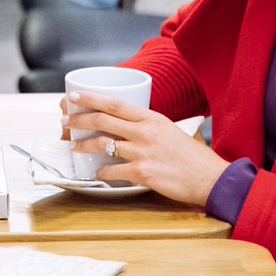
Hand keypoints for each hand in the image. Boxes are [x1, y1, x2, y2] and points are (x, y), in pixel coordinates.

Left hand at [64, 91, 228, 206]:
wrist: (211, 178)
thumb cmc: (191, 156)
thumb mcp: (170, 130)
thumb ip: (147, 126)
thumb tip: (125, 126)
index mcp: (151, 118)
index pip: (115, 103)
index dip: (91, 98)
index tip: (74, 97)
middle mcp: (145, 131)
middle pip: (103, 120)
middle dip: (79, 119)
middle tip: (64, 121)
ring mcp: (142, 152)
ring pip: (103, 144)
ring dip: (84, 145)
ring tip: (73, 146)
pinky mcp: (142, 173)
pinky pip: (112, 170)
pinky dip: (100, 171)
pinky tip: (96, 172)